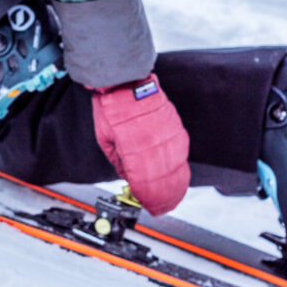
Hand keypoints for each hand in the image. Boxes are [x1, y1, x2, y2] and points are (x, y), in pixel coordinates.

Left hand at [91, 73, 189, 215]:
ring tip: (172, 196)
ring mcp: (170, 135)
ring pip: (176, 166)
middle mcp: (158, 145)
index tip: (150, 207)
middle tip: (163, 207)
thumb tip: (129, 176)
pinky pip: (179, 151)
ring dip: (174, 182)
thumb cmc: (113, 107)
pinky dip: (178, 164)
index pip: (147, 183)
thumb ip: (120, 161)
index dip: (150, 198)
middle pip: (166, 178)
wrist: (126, 79)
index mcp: (137, 151)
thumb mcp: (106, 139)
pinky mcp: (175, 126)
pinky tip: (176, 172)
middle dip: (165, 195)